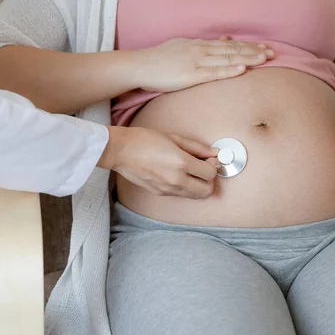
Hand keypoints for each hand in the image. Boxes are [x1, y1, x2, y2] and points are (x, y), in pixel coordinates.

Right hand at [98, 126, 219, 197]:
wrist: (120, 151)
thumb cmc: (144, 140)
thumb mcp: (174, 138)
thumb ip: (197, 147)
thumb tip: (214, 153)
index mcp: (181, 163)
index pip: (210, 173)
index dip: (213, 165)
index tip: (209, 158)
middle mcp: (176, 180)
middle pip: (206, 191)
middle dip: (209, 180)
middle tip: (203, 167)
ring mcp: (167, 189)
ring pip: (195, 196)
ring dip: (198, 185)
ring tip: (191, 171)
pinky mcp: (159, 193)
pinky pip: (180, 194)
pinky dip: (185, 187)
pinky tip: (178, 175)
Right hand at [129, 37, 273, 92]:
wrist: (139, 66)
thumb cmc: (156, 60)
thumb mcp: (178, 48)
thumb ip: (197, 47)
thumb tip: (212, 45)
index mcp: (197, 44)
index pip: (227, 44)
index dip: (247, 46)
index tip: (263, 47)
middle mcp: (199, 49)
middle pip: (232, 49)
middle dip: (254, 51)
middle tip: (273, 53)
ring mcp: (195, 61)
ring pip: (226, 58)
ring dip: (248, 58)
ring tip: (265, 59)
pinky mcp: (190, 75)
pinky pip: (214, 72)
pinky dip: (229, 70)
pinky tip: (243, 69)